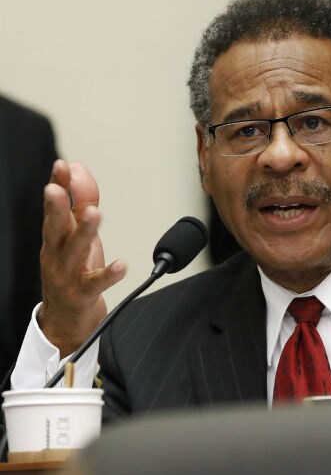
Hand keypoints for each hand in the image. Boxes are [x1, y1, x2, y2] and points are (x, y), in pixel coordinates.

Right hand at [38, 160, 126, 356]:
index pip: (54, 207)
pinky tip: (122, 265)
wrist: (66, 319)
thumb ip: (81, 202)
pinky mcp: (82, 294)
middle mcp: (57, 253)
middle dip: (55, 207)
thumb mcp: (78, 234)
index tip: (62, 165)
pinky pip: (95, 283)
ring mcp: (67, 275)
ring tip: (95, 213)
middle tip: (56, 187)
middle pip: (54, 227)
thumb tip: (79, 169)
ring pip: (74, 251)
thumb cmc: (74, 271)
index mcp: (56, 237)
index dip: (57, 185)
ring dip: (84, 231)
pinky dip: (109, 274)